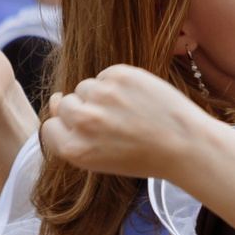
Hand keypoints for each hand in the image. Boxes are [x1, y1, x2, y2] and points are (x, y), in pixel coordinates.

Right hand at [38, 64, 222, 185]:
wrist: (185, 145)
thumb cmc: (145, 156)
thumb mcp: (102, 159)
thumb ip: (76, 135)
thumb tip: (56, 99)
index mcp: (75, 151)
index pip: (49, 128)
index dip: (66, 128)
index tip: (84, 131)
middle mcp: (84, 122)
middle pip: (66, 104)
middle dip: (84, 110)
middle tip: (114, 123)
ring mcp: (101, 96)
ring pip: (85, 87)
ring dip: (101, 96)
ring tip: (128, 112)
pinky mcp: (119, 75)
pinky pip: (105, 75)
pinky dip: (118, 84)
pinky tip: (137, 100)